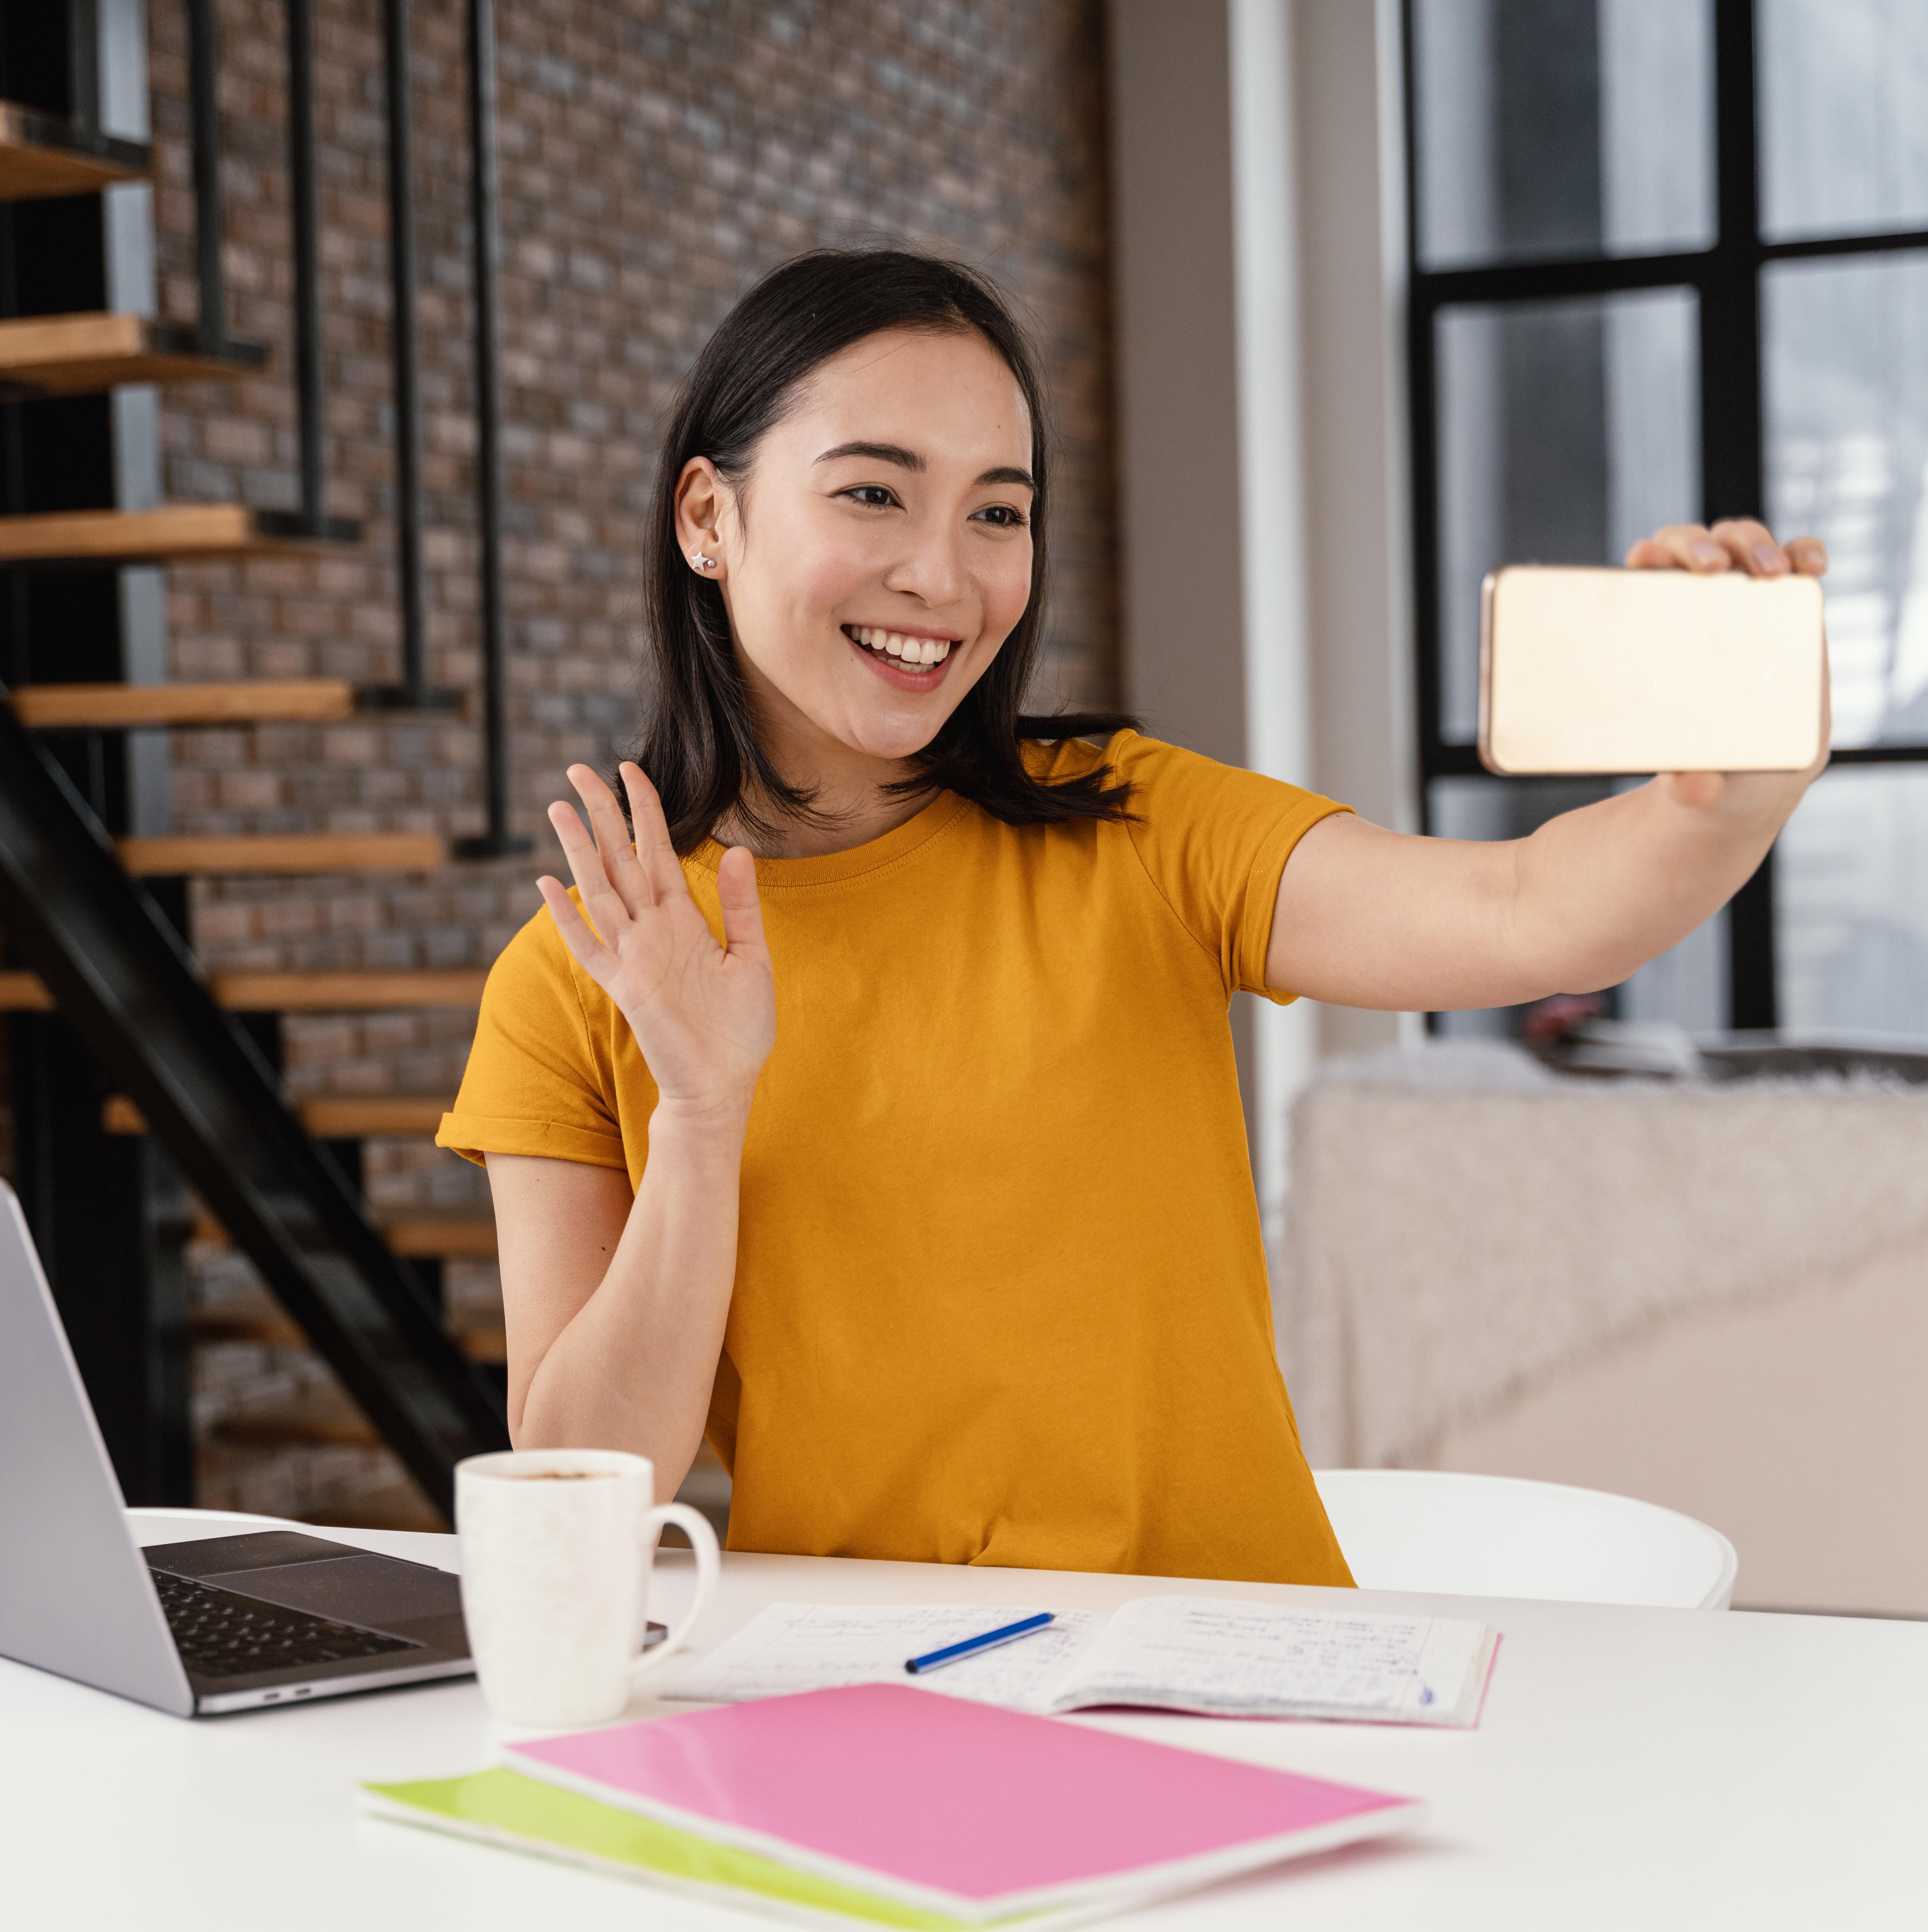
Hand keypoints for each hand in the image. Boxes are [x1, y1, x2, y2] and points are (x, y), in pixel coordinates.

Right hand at [537, 762, 774, 1125]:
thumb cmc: (740, 1029)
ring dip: (579, 850)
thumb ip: (740, 906)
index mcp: (682, 920)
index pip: (657, 851)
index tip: (629, 769)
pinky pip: (589, 947)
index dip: (644, 811)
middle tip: (578, 768)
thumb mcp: (751, 957)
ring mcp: (634, 957)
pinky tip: (548, 883)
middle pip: (620, 859)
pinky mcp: (624, 989)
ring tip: (560, 807)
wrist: (726, 1085)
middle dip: (601, 813)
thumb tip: (737, 850)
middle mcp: (652, 931)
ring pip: (600, 891)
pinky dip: (567, 917)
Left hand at [1624, 517, 1830, 810]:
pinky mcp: (1787, 606)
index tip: (1650, 562)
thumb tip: (1689, 787)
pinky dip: (1804, 552)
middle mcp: (1692, 606)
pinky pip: (1796, 562)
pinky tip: (1812, 566)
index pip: (1642, 577)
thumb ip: (1691, 785)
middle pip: (1688, 546)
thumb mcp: (1697, 782)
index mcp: (1654, 634)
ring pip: (1740, 543)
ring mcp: (1742, 599)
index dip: (1647, 559)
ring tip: (1770, 572)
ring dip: (1753, 543)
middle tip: (1713, 569)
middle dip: (1699, 544)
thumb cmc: (1706, 771)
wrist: (1749, 777)